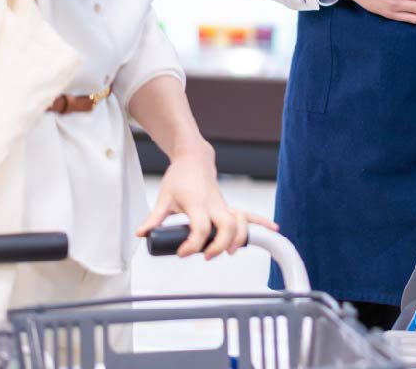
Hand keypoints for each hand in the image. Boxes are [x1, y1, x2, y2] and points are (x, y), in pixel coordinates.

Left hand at [135, 144, 276, 259]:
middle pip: (226, 227)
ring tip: (230, 252)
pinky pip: (249, 215)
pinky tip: (273, 230)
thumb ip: (154, 219)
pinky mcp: (229, 207)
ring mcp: (223, 205)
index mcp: (196, 203)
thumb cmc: (180, 177)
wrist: (194, 159)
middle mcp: (213, 204)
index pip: (200, 228)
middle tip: (207, 256)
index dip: (193, 244)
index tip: (183, 253)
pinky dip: (261, 222)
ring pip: (240, 222)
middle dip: (220, 245)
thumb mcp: (163, 198)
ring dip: (239, 238)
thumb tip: (142, 234)